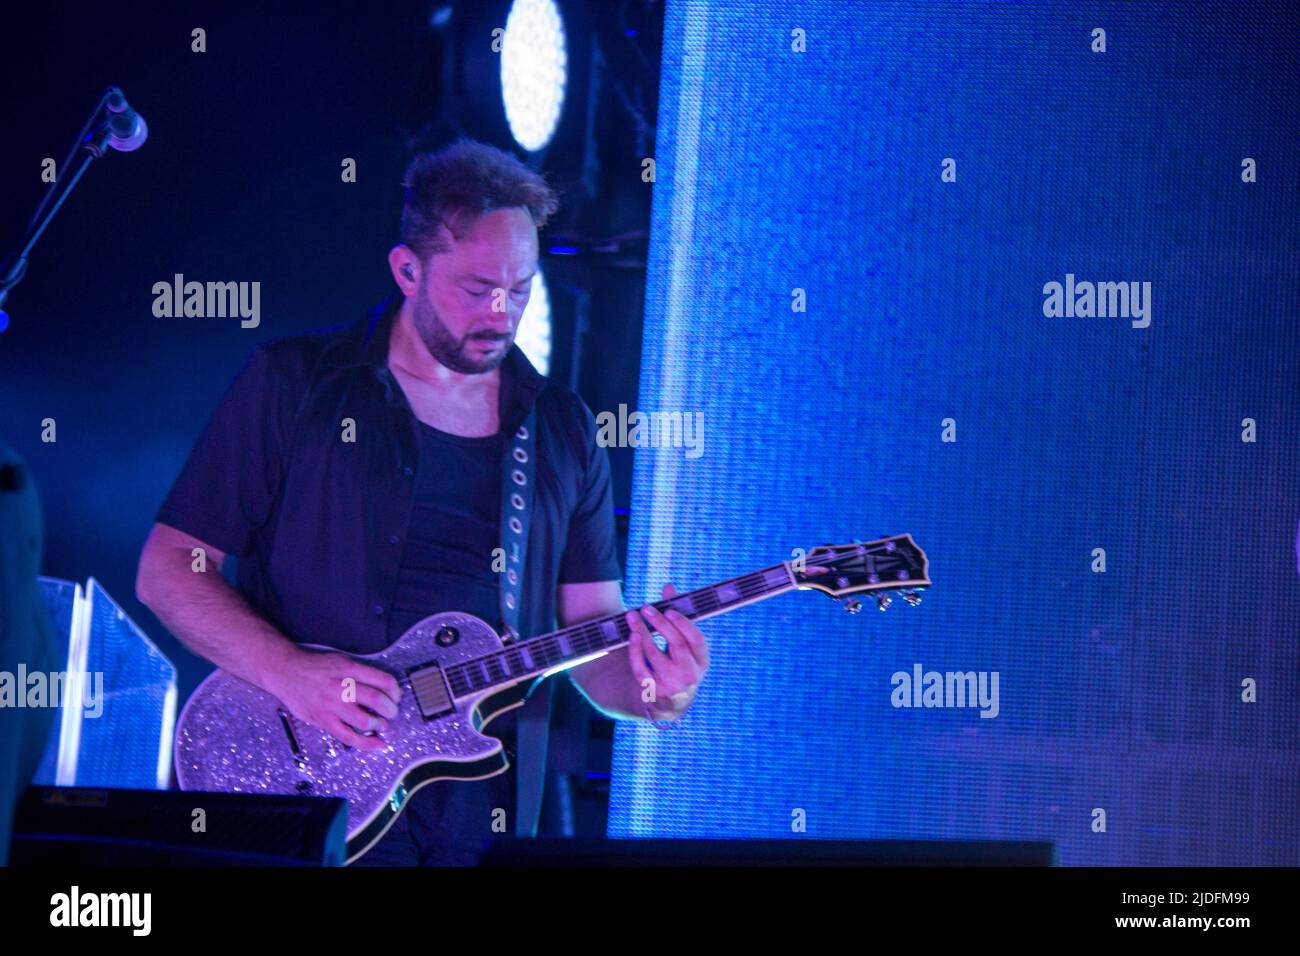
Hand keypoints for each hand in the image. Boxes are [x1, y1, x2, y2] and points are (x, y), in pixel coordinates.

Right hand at [267, 647, 401, 751]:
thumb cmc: (315, 666)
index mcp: (350, 669)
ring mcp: (333, 706)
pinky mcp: (324, 720)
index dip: (396, 691)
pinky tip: (376, 744)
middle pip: (377, 700)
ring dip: (380, 725)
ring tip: (382, 725)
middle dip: (391, 710)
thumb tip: (383, 687)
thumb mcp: (341, 660)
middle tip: (392, 712)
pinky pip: (348, 736)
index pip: (383, 680)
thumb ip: (361, 672)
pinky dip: (366, 743)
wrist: (286, 672)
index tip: (397, 697)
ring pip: (365, 720)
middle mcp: (343, 687)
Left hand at [625, 583, 709, 720]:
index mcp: (702, 661)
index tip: (669, 610)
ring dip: (642, 633)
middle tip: (646, 608)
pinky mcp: (653, 691)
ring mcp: (672, 685)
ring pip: (655, 655)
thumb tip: (669, 586)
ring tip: (633, 617)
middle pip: (677, 645)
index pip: (696, 640)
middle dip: (660, 624)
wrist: (669, 701)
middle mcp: (690, 675)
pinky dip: (635, 651)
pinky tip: (632, 636)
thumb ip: (675, 616)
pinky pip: (641, 669)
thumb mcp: (681, 643)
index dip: (683, 624)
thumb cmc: (676, 662)